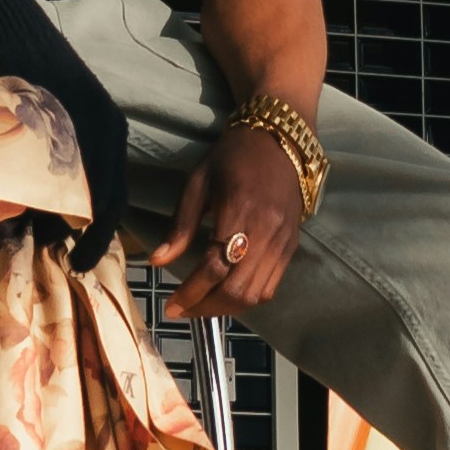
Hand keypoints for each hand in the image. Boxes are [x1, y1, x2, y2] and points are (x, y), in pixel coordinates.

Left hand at [156, 122, 307, 321]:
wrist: (280, 139)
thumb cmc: (232, 157)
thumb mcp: (198, 183)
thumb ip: (180, 226)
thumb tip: (158, 261)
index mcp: (239, 211)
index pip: (215, 266)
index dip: (191, 292)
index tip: (171, 306)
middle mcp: (266, 232)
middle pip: (237, 288)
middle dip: (206, 307)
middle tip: (183, 310)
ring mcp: (283, 242)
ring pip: (255, 294)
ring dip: (226, 308)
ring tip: (201, 306)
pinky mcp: (291, 246)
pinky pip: (271, 286)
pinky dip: (247, 298)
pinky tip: (227, 293)